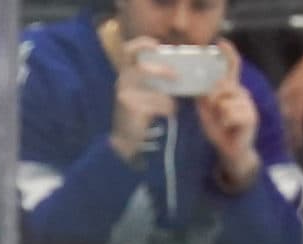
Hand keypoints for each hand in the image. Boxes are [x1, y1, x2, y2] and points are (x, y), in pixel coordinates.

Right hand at [107, 34, 178, 162]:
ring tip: (170, 107)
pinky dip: (167, 110)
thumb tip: (179, 70)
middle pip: (144, 68)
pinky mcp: (132, 108)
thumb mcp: (144, 90)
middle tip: (176, 76)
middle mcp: (123, 81)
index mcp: (126, 73)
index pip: (129, 51)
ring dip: (166, 100)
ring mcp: (126, 94)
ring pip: (156, 90)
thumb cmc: (139, 112)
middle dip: (162, 71)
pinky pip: (159, 104)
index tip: (156, 45)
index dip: (142, 44)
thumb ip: (154, 78)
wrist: (124, 139)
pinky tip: (165, 116)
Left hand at [197, 46, 261, 188]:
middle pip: (223, 87)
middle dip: (214, 100)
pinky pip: (230, 115)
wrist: (231, 150)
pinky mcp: (251, 117)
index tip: (220, 42)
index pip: (231, 68)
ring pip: (225, 103)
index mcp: (231, 90)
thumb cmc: (219, 129)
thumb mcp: (206, 112)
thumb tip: (197, 85)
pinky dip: (225, 123)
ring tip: (224, 123)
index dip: (227, 54)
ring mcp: (248, 104)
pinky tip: (229, 128)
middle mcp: (242, 93)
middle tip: (216, 113)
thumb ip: (203, 97)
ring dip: (219, 115)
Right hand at [277, 46, 302, 145]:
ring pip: (279, 114)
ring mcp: (283, 91)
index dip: (296, 133)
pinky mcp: (280, 91)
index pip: (296, 117)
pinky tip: (280, 130)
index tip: (299, 146)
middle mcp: (290, 92)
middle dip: (287, 135)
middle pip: (285, 118)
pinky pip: (277, 108)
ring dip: (281, 129)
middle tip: (290, 150)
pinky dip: (279, 120)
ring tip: (284, 143)